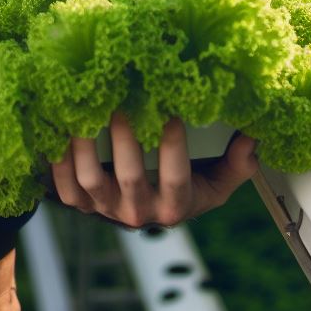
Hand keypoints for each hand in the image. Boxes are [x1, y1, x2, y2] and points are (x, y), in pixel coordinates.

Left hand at [50, 111, 257, 228]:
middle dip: (124, 136)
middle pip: (129, 175)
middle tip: (120, 100)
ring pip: (90, 179)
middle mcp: (137, 211)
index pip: (176, 177)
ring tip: (83, 109)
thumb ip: (237, 164)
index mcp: (174, 205)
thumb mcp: (214, 181)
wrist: (145, 210)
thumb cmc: (180, 188)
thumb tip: (254, 138)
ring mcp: (104, 207)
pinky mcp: (79, 203)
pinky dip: (56, 159)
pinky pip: (63, 186)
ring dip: (85, 144)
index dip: (173, 145)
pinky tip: (56, 129)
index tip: (171, 111)